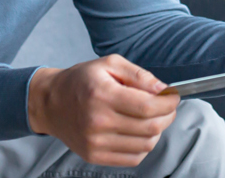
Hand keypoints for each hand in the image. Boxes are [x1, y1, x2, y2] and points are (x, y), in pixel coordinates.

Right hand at [26, 54, 179, 166]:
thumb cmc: (81, 80)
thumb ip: (139, 75)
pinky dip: (143, 146)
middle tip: (167, 107)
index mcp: (102, 95)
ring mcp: (95, 142)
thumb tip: (163, 90)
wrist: (50, 103)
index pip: (148, 107)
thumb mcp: (109, 64)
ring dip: (157, 131)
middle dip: (168, 116)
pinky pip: (132, 158)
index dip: (169, 103)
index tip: (174, 96)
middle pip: (150, 127)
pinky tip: (139, 132)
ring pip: (145, 145)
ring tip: (151, 118)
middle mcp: (97, 122)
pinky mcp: (93, 156)